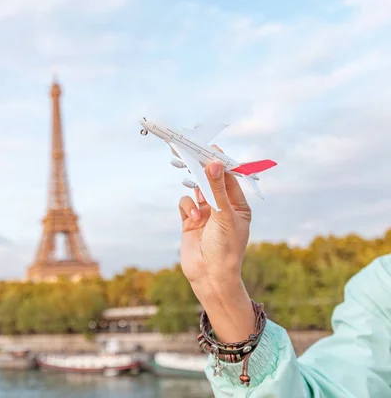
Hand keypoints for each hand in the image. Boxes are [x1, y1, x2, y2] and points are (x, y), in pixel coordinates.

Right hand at [178, 145, 254, 341]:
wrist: (210, 277)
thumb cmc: (226, 248)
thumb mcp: (224, 216)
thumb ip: (217, 189)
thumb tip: (213, 163)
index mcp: (238, 205)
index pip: (229, 177)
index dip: (219, 162)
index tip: (210, 147)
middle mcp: (222, 207)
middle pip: (210, 181)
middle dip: (201, 169)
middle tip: (191, 151)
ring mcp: (206, 214)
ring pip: (196, 190)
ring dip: (195, 190)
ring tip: (188, 177)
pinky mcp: (189, 221)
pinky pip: (185, 203)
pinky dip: (187, 207)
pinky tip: (192, 218)